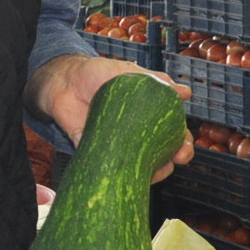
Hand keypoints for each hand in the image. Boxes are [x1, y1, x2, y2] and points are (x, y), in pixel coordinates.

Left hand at [28, 53, 194, 181]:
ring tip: (158, 169)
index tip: (185, 148)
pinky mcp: (99, 155)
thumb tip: (186, 92)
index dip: (183, 144)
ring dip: (156, 172)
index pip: (173, 134)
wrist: (63, 83)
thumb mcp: (129, 73)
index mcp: (148, 116)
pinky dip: (123, 176)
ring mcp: (120, 147)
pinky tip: (130, 173)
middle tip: (178, 157)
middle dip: (176, 159)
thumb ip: (157, 82)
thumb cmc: (97, 74)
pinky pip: (114, 171)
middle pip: (164, 154)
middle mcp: (137, 135)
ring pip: (143, 167)